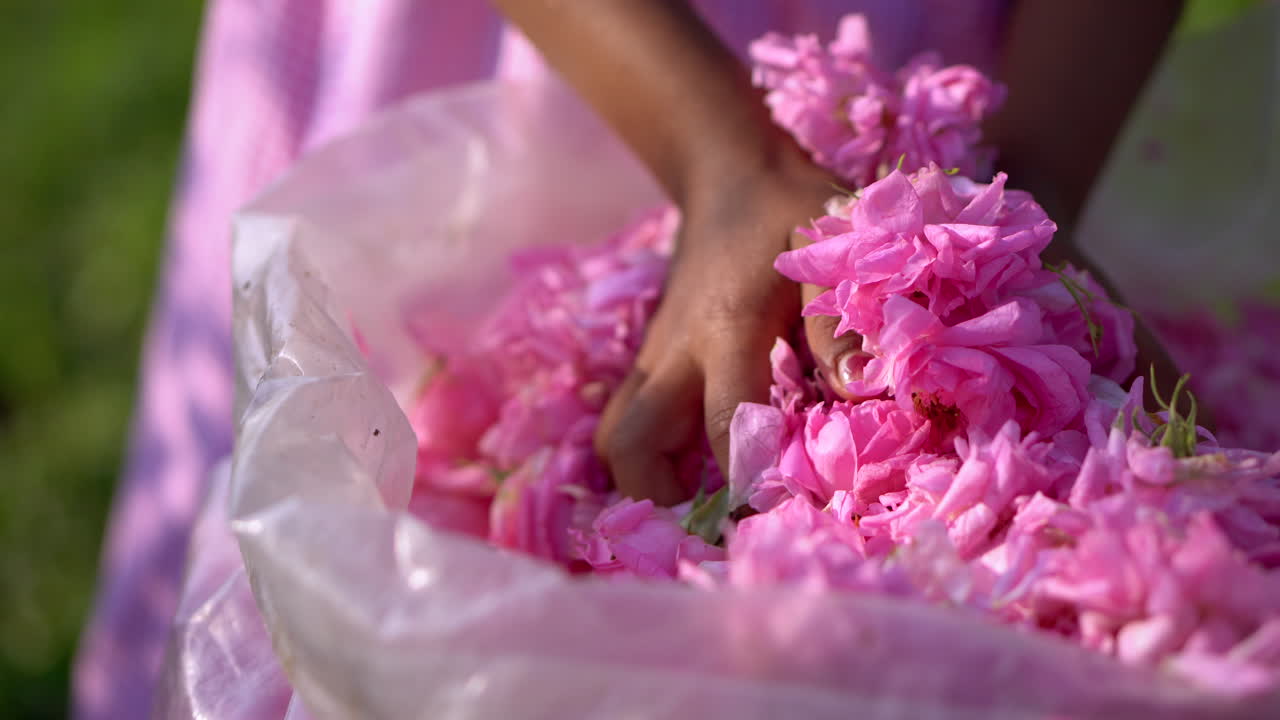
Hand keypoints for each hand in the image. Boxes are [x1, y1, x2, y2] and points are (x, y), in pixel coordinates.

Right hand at [594, 163, 856, 503]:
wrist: (730, 173)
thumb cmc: (790, 208)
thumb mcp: (832, 245)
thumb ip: (843, 319)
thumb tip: (860, 393)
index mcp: (723, 329)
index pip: (726, 422)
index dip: (752, 480)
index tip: (783, 520)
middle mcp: (674, 353)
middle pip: (627, 446)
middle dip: (661, 500)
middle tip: (714, 526)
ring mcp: (655, 357)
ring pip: (617, 437)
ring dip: (644, 480)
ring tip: (697, 507)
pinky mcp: (653, 359)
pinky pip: (631, 419)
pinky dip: (651, 454)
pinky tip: (694, 469)